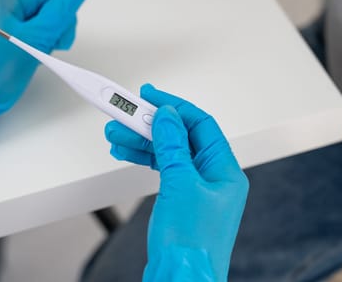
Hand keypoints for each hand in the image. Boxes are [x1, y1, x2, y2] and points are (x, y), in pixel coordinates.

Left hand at [0, 0, 88, 142]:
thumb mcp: (38, 39)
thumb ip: (61, 11)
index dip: (63, 19)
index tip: (56, 41)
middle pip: (43, 4)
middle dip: (52, 28)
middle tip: (43, 49)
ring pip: (34, 17)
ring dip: (41, 36)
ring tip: (30, 54)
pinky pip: (20, 26)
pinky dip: (28, 40)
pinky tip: (22, 54)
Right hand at [105, 84, 248, 281]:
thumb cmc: (191, 245)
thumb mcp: (181, 184)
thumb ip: (173, 146)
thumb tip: (168, 116)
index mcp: (225, 171)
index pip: (200, 125)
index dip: (175, 107)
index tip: (151, 96)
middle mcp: (213, 178)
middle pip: (180, 138)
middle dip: (150, 125)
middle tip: (125, 115)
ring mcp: (196, 190)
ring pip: (168, 154)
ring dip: (142, 142)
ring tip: (116, 134)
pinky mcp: (180, 202)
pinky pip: (163, 171)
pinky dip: (144, 160)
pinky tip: (126, 153)